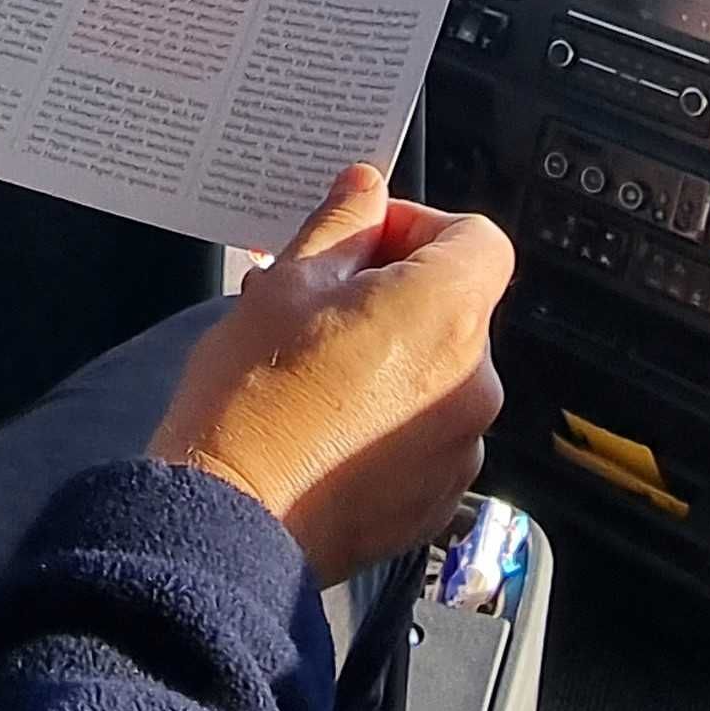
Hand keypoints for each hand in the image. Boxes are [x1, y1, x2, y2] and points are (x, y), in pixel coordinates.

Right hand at [148, 165, 510, 583]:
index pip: (478, 239)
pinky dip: (389, 420)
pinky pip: (427, 434)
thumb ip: (341, 224)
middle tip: (318, 303)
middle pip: (455, 307)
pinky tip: (327, 426)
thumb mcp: (287, 282)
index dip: (421, 227)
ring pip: (438, 372)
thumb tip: (366, 188)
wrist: (231, 522)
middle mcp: (473, 381)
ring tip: (314, 370)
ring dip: (392, 359)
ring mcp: (461, 447)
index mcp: (445, 313)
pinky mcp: (439, 497)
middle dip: (395, 293)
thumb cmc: (253, 397)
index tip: (365, 241)